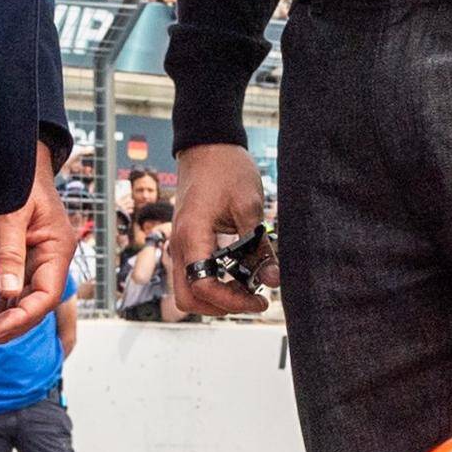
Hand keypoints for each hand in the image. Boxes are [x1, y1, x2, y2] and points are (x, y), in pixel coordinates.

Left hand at [0, 173, 76, 346]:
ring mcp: (38, 262)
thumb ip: (10, 252)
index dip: (21, 318)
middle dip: (6, 327)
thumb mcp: (11, 213)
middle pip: (33, 306)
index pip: (45, 296)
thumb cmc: (19, 179)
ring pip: (22, 302)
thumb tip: (7, 293)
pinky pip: (13, 292)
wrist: (16, 158)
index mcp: (58, 249)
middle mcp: (52, 260)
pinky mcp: (23, 261)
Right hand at [170, 139, 263, 318]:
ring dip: (216, 297)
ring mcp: (180, 244)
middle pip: (188, 299)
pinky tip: (238, 273)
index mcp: (192, 237)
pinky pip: (193, 274)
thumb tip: (272, 280)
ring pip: (188, 290)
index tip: (261, 300)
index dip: (233, 302)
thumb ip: (259, 247)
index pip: (203, 288)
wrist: (207, 145)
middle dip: (221, 307)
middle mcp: (179, 245)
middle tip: (253, 300)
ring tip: (248, 288)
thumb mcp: (249, 205)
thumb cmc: (225, 168)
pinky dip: (213, 282)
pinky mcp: (187, 241)